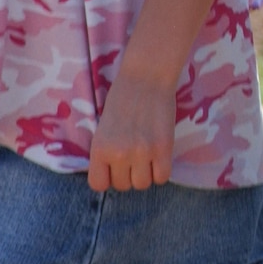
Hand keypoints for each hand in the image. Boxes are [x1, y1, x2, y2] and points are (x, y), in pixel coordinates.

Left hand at [89, 70, 176, 191]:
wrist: (146, 77)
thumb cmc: (122, 100)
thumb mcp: (103, 129)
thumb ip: (106, 153)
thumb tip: (112, 176)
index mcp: (99, 149)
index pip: (99, 185)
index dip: (108, 177)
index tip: (113, 167)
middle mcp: (119, 154)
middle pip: (123, 185)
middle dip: (127, 173)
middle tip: (133, 155)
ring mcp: (142, 152)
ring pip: (142, 184)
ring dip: (145, 173)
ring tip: (146, 155)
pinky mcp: (163, 148)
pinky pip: (162, 177)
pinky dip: (161, 170)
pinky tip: (159, 157)